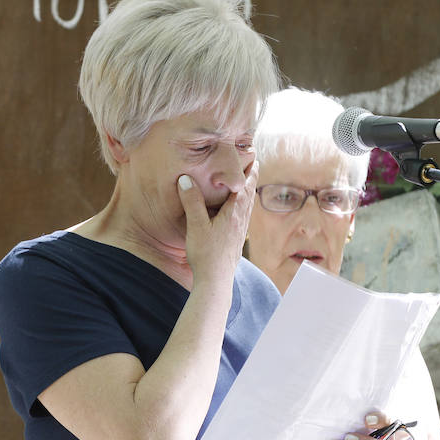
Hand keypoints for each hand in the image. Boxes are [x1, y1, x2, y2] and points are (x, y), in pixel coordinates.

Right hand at [177, 163, 256, 286]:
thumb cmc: (206, 254)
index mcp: (234, 214)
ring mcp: (239, 233)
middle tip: (254, 164)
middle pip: (249, 195)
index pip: (245, 187)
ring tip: (247, 183)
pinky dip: (243, 207)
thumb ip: (192, 202)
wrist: (215, 281)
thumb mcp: (196, 226)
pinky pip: (242, 218)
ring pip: (247, 207)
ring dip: (248, 193)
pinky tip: (238, 212)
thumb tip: (186, 179)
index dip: (249, 172)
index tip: (254, 157)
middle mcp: (240, 222)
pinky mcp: (235, 242)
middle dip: (251, 179)